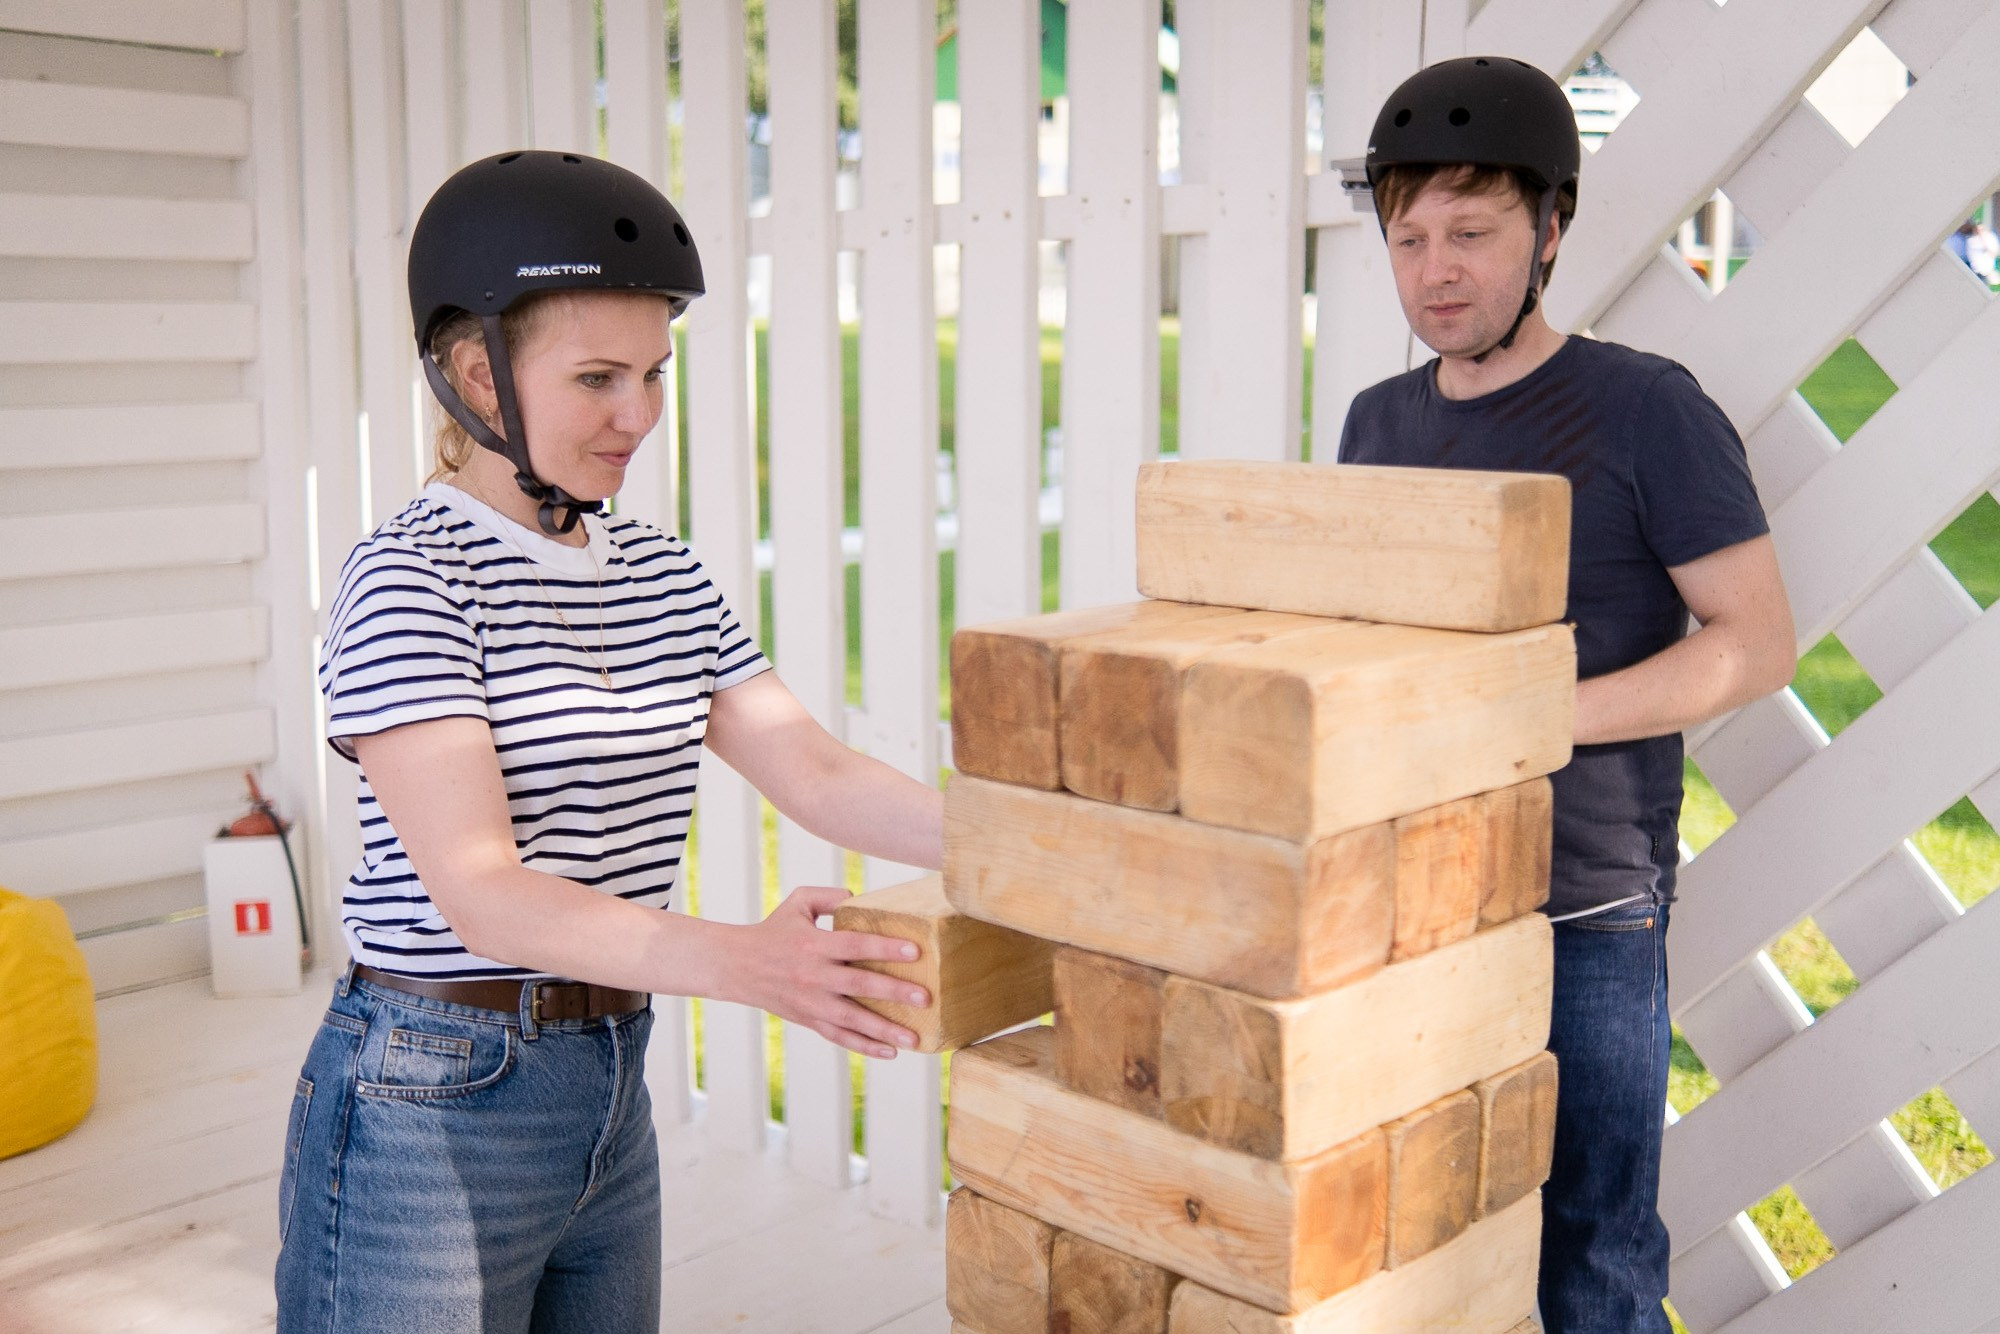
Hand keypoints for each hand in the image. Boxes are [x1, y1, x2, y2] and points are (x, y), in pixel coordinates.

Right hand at [716, 885, 929, 1058]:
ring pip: (851, 1019)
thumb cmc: (774, 930)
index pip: (855, 945)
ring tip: (914, 1037)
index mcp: (814, 944)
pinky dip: (864, 1046)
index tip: (916, 951)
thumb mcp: (798, 902)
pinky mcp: (808, 1019)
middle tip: (925, 997)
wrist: (737, 965)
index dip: (885, 947)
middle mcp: (813, 975)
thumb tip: (862, 900)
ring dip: (884, 1029)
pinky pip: (839, 1037)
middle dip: (894, 992)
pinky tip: (891, 1052)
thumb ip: (830, 896)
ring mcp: (811, 1002)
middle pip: (859, 985)